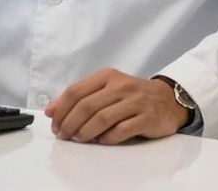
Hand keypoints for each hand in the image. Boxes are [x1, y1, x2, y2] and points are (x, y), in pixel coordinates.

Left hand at [44, 68, 187, 144]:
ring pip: (102, 119)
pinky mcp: (147, 118)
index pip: (75, 91)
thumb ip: (80, 97)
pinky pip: (121, 130)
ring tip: (79, 139)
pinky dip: (107, 138)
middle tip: (64, 135)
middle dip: (69, 124)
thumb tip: (50, 111)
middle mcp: (121, 85)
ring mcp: (135, 101)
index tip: (54, 124)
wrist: (167, 99)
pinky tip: (100, 141)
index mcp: (107, 76)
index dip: (61, 109)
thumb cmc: (131, 95)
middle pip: (86, 106)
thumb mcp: (106, 89)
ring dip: (85, 132)